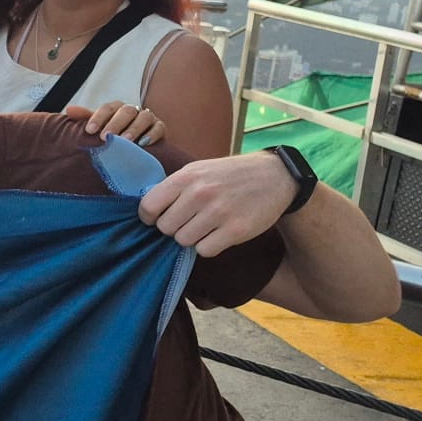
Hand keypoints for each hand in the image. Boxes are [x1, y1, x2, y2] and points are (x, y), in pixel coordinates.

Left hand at [68, 100, 163, 146]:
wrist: (136, 147)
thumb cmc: (113, 136)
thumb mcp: (99, 127)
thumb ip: (85, 118)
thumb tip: (68, 110)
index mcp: (116, 108)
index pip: (107, 108)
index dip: (98, 117)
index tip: (89, 131)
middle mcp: (132, 110)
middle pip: (126, 111)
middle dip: (115, 124)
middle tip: (106, 137)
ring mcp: (148, 118)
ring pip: (143, 117)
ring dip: (134, 129)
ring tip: (125, 141)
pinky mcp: (160, 128)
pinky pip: (159, 127)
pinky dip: (152, 134)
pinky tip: (143, 144)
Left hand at [136, 150, 294, 255]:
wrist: (275, 176)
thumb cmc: (229, 175)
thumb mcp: (198, 170)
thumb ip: (174, 187)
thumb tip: (147, 210)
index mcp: (186, 177)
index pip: (149, 206)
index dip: (150, 217)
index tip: (158, 217)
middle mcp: (200, 194)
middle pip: (165, 227)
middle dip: (173, 228)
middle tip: (188, 221)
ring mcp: (219, 212)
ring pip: (183, 241)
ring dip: (191, 238)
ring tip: (204, 226)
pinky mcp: (236, 230)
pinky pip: (205, 250)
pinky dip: (208, 246)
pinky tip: (218, 234)